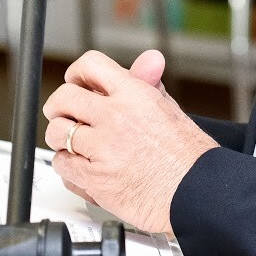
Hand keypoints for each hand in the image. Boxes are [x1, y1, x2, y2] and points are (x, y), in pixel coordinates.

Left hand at [43, 50, 216, 233]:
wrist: (198, 195)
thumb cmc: (190, 159)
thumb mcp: (171, 110)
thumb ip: (149, 84)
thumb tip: (149, 60)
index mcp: (135, 95)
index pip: (90, 66)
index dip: (77, 74)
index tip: (76, 84)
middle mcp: (116, 117)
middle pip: (64, 98)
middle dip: (60, 107)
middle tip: (65, 116)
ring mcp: (103, 148)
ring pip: (57, 132)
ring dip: (62, 138)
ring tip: (76, 145)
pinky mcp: (95, 178)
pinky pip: (62, 165)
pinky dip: (68, 167)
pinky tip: (83, 167)